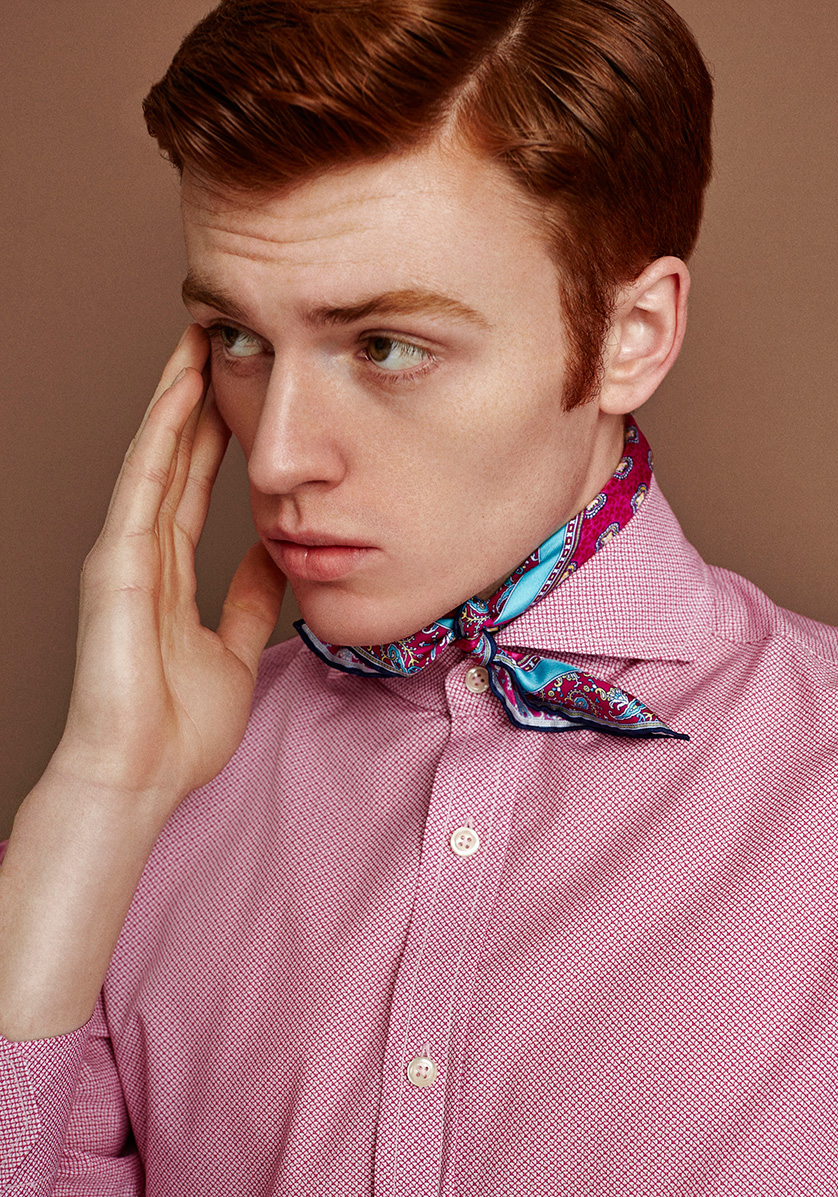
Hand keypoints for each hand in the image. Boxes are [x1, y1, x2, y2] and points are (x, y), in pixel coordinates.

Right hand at [52, 325, 285, 812]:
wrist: (140, 774)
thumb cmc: (177, 727)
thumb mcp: (233, 647)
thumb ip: (248, 599)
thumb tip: (275, 554)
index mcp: (167, 570)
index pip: (194, 485)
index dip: (214, 435)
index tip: (238, 390)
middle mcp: (142, 551)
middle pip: (173, 457)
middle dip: (195, 397)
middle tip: (218, 339)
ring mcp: (124, 552)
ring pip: (155, 455)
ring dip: (176, 397)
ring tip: (198, 340)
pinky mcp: (115, 562)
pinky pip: (144, 484)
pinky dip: (162, 435)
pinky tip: (181, 391)